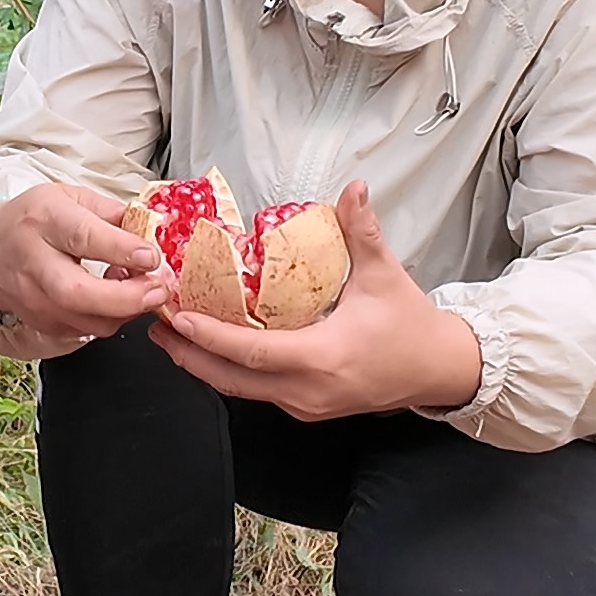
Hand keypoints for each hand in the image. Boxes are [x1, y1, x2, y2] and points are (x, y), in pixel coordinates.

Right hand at [0, 183, 166, 349]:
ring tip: (142, 290)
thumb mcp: (70, 198)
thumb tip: (152, 228)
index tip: (152, 257)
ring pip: (84, 320)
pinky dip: (109, 319)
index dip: (121, 250)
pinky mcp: (39, 322)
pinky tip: (118, 300)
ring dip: (124, 312)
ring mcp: (33, 298)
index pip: (83, 237)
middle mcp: (34, 261)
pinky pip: (83, 331)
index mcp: (44, 219)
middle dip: (125, 298)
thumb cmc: (35, 219)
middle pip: (77, 292)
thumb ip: (112, 212)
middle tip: (158, 290)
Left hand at [149, 181, 482, 421]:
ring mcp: (304, 405)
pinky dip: (229, 371)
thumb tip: (353, 188)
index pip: (252, 352)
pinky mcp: (306, 407)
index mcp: (322, 358)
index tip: (178, 317)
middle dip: (188, 353)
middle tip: (155, 323)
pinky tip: (210, 347)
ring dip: (203, 363)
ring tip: (171, 333)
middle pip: (231, 379)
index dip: (210, 337)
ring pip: (240, 390)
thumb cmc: (412, 326)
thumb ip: (363, 230)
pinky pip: (256, 391)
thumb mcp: (385, 275)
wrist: (440, 371)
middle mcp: (307, 391)